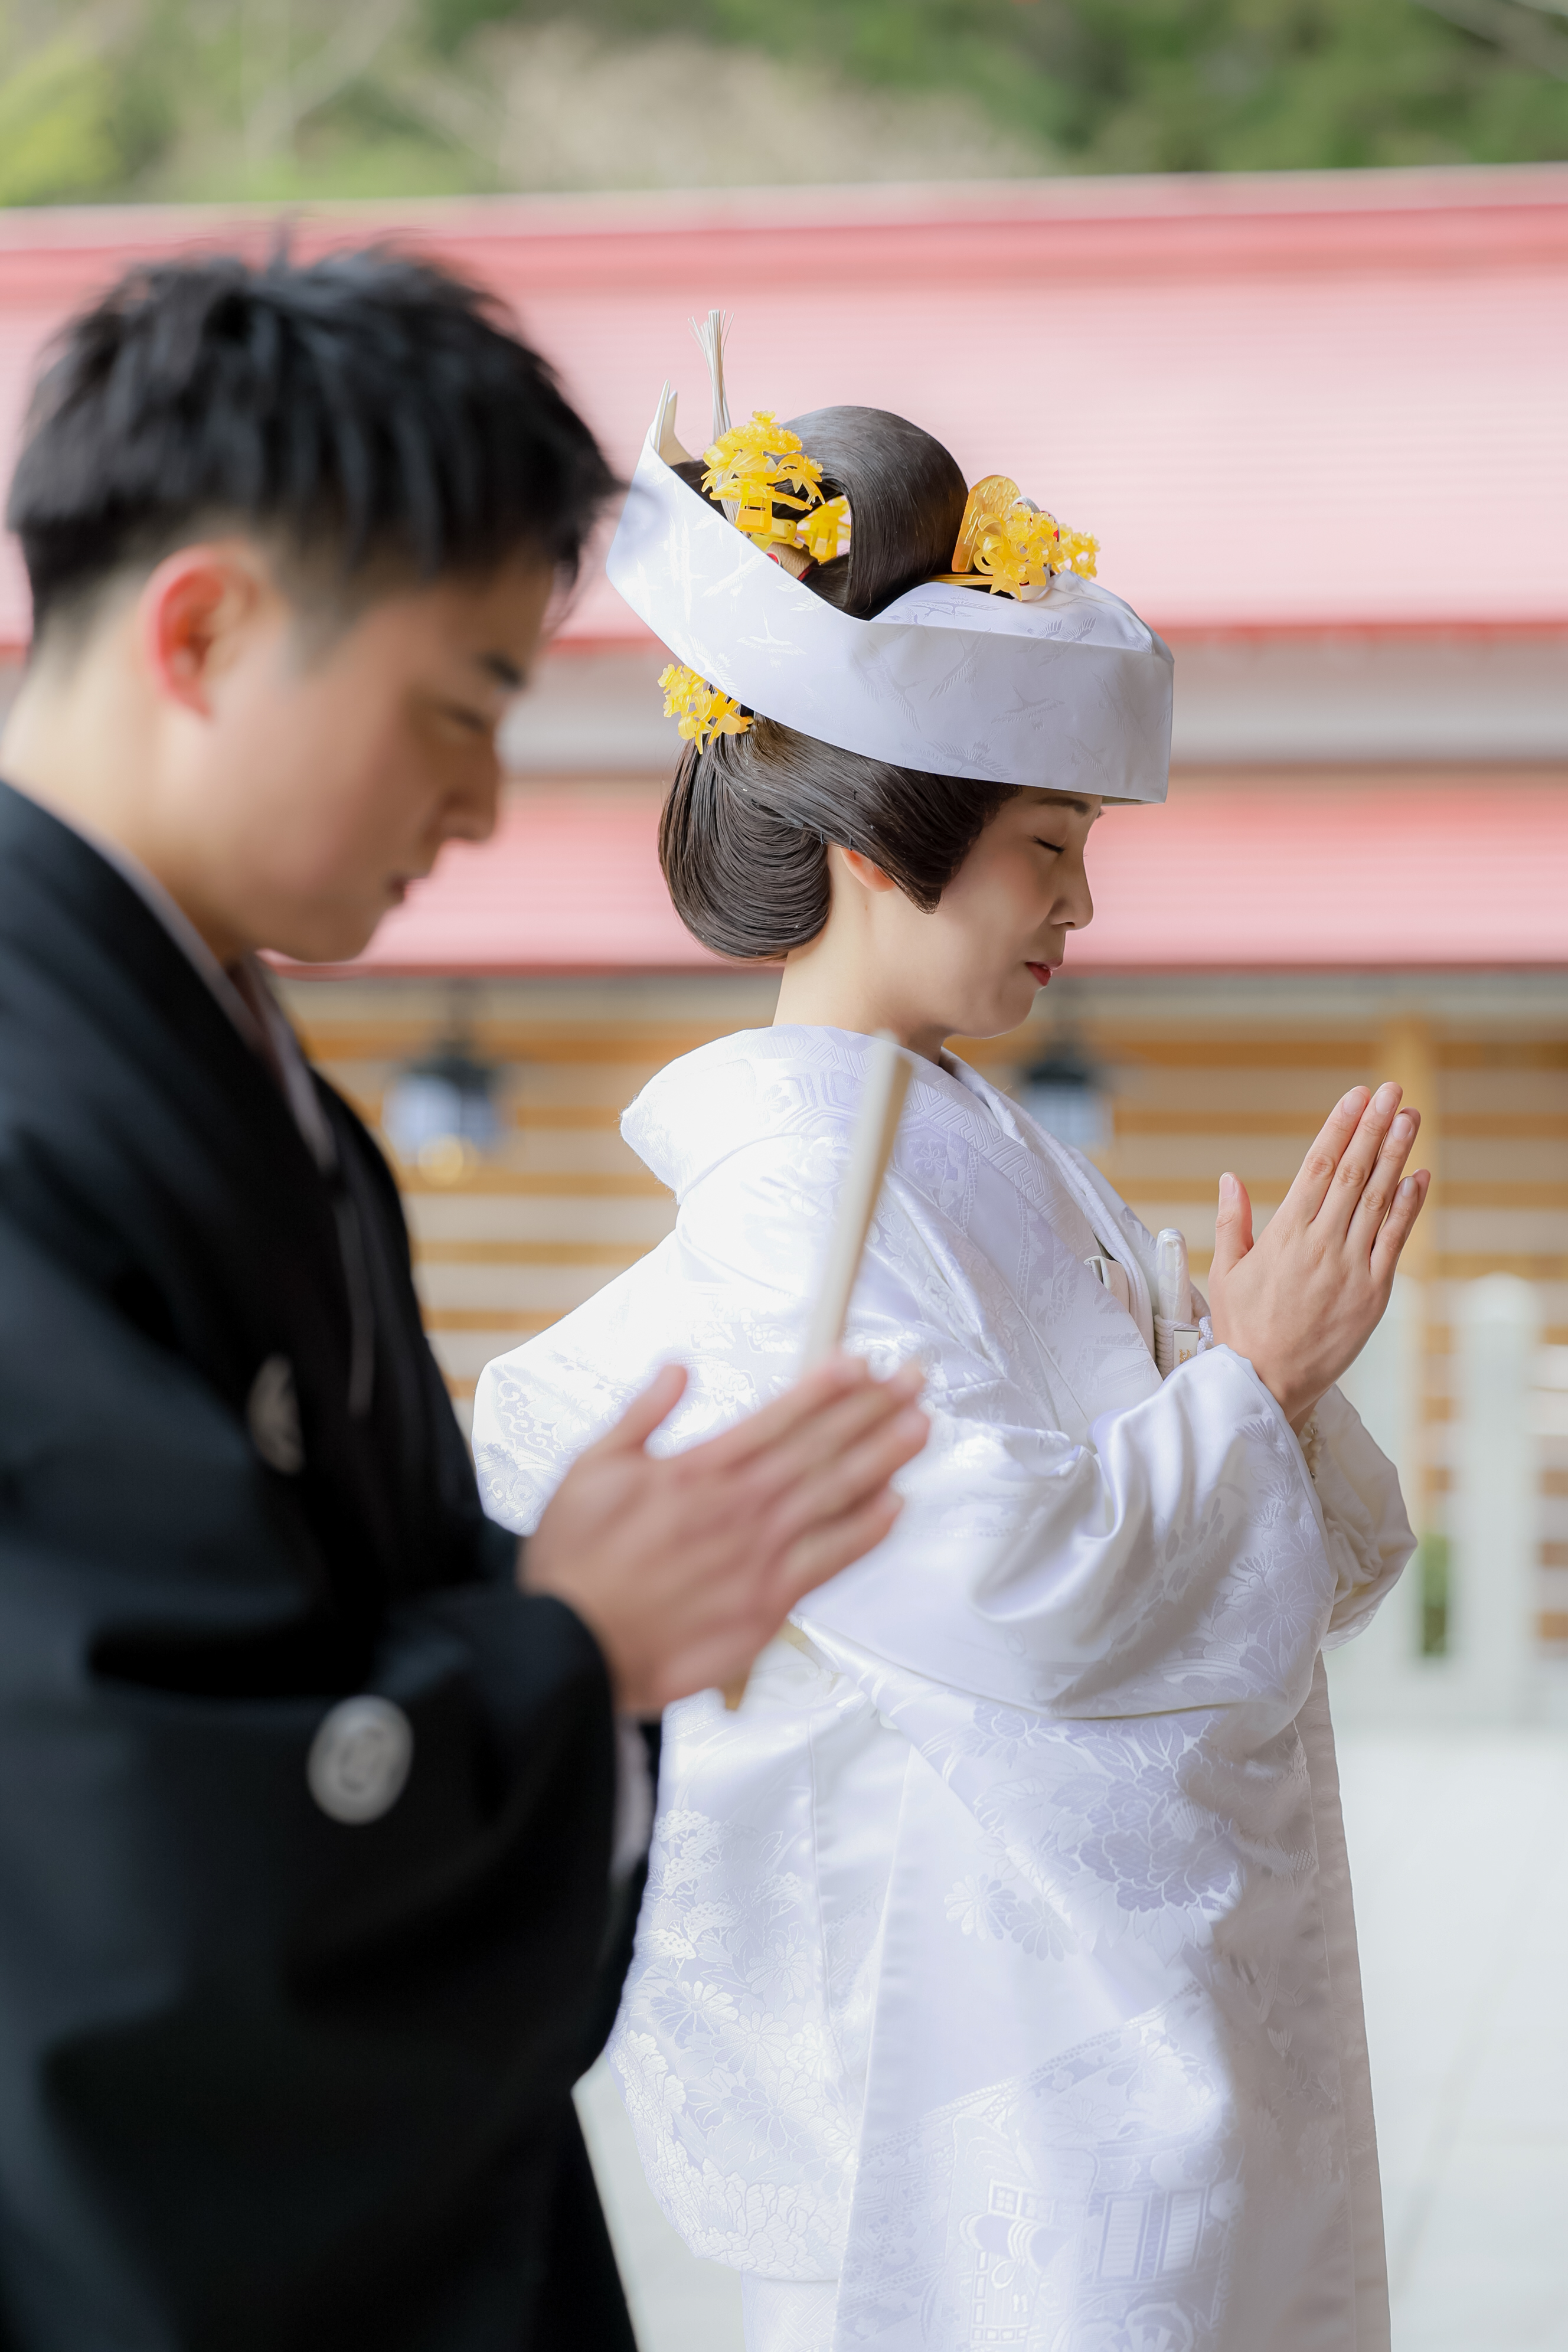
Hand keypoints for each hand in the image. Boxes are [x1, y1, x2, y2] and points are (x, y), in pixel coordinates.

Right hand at [522, 1354, 928, 1713]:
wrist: (572, 1648)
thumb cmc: (576, 1564)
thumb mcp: (590, 1468)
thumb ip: (641, 1414)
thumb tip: (676, 1371)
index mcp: (697, 1470)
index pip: (777, 1416)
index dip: (824, 1386)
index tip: (860, 1362)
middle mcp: (737, 1507)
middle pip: (819, 1447)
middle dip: (871, 1409)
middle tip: (912, 1380)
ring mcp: (758, 1556)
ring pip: (835, 1496)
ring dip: (882, 1457)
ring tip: (919, 1425)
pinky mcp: (767, 1604)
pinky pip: (830, 1561)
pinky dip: (865, 1532)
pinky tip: (895, 1506)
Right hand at [1207, 1082, 1429, 1429]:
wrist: (1267, 1382)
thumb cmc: (1242, 1329)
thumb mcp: (1225, 1272)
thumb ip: (1232, 1223)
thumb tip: (1230, 1179)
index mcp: (1284, 1235)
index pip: (1316, 1167)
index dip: (1339, 1128)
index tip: (1356, 1097)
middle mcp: (1321, 1244)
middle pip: (1352, 1173)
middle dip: (1373, 1128)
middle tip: (1392, 1092)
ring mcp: (1350, 1267)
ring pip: (1378, 1199)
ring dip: (1396, 1155)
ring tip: (1410, 1118)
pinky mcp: (1373, 1292)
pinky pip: (1395, 1240)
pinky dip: (1408, 1206)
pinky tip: (1418, 1176)